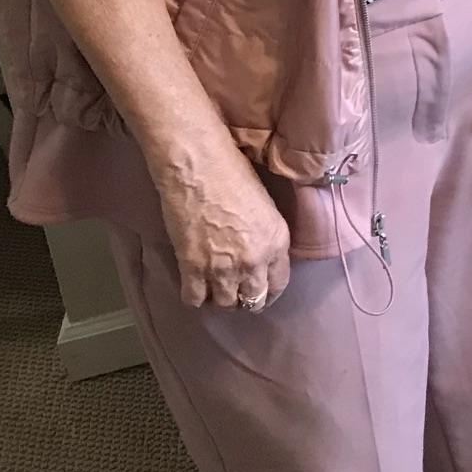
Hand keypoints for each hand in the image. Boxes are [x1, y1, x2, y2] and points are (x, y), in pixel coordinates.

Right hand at [148, 136, 290, 310]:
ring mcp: (223, 268)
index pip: (279, 284)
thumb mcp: (266, 208)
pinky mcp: (192, 268)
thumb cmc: (233, 175)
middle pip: (253, 300)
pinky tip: (195, 283)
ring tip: (214, 285)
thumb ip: (267, 239)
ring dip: (220, 297)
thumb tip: (261, 257)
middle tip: (236, 291)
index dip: (268, 291)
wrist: (198, 167)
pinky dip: (195, 295)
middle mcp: (255, 260)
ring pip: (225, 304)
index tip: (260, 291)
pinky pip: (195, 299)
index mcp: (278, 242)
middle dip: (246, 299)